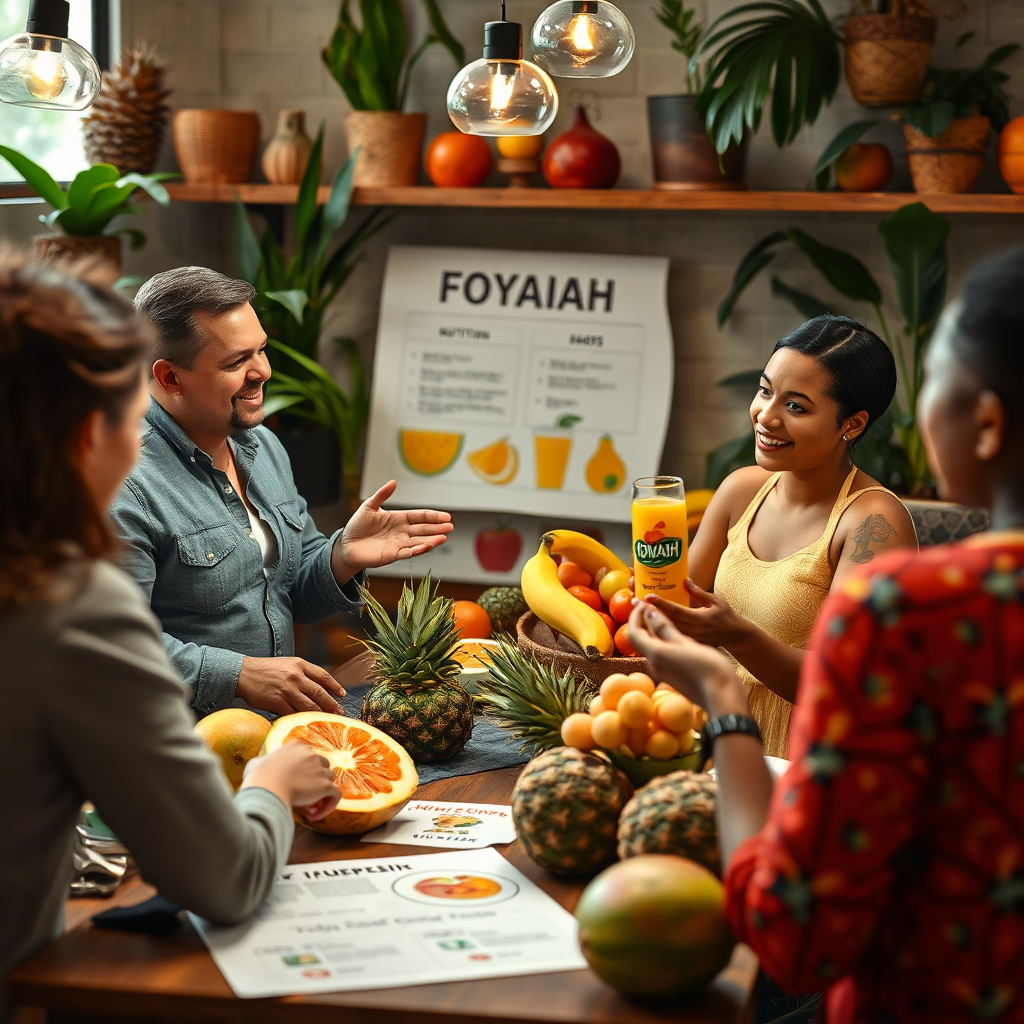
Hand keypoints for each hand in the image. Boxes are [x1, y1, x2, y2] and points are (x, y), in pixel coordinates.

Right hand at [236, 657, 345, 714]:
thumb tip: (319, 688)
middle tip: (340, 712)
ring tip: (327, 721)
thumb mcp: (287, 664)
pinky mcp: (277, 702)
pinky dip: (301, 719)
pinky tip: (307, 724)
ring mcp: (287, 690)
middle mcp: (295, 676)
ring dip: (320, 714)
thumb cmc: (266, 669)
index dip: (335, 686)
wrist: (243, 673)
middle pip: (320, 692)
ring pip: (309, 705)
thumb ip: (302, 673)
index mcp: (300, 665)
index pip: (323, 676)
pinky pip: (293, 713)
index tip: (342, 694)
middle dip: (332, 704)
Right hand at [240, 742, 339, 821]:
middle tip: (305, 796)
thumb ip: (262, 762)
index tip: (296, 783)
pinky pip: (336, 795)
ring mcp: (319, 769)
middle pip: (322, 766)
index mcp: (296, 747)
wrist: (266, 788)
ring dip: (322, 794)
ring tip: (310, 809)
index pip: (308, 755)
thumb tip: (259, 765)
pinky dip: (329, 805)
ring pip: (330, 780)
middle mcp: (311, 754)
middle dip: (316, 781)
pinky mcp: (325, 785)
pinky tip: (314, 816)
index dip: (305, 770)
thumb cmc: (258, 778)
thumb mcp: (256, 763)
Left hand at [333, 480, 453, 584]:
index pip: (420, 516)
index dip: (433, 516)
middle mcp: (401, 531)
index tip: (446, 516)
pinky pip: (408, 553)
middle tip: (450, 527)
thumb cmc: (357, 526)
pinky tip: (428, 546)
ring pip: (419, 541)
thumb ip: (381, 495)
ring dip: (432, 540)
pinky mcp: (392, 555)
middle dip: (437, 528)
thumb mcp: (368, 506)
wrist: (346, 544)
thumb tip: (393, 482)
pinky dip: (418, 550)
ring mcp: (398, 544)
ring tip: (444, 537)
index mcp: (398, 518)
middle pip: (423, 529)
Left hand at [626, 601, 746, 715]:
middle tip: (651, 605)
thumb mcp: (686, 642)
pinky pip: (661, 654)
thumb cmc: (707, 666)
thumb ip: (665, 628)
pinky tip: (675, 635)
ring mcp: (662, 673)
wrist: (722, 696)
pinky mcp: (671, 676)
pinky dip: (662, 641)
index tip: (643, 602)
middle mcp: (654, 665)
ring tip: (664, 616)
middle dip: (643, 621)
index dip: (635, 615)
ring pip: (652, 646)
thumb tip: (648, 612)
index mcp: (656, 654)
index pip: (633, 632)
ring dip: (653, 630)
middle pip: (641, 639)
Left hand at [641, 579, 748, 648]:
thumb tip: (685, 579)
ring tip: (636, 606)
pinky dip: (654, 627)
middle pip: (665, 621)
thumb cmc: (727, 617)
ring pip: (663, 630)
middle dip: (648, 610)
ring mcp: (687, 640)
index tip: (648, 596)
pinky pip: (667, 636)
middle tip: (634, 599)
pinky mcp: (685, 644)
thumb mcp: (716, 602)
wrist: (735, 638)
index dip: (661, 604)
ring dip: (648, 618)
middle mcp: (691, 631)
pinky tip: (644, 618)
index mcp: (700, 620)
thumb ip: (699, 593)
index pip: (677, 612)